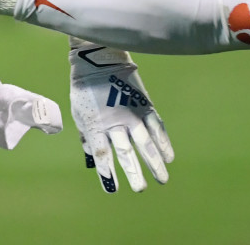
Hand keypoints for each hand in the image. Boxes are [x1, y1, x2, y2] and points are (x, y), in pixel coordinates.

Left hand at [68, 44, 172, 192]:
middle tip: (140, 189)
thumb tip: (92, 157)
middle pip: (125, 153)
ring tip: (162, 179)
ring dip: (154, 163)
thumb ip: (87, 136)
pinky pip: (156, 127)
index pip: (102, 154)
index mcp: (95, 125)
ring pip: (145, 143)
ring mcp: (131, 113)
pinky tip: (170, 157)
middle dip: (133, 173)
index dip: (108, 173)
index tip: (113, 189)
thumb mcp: (79, 113)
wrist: (98, 60)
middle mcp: (115, 122)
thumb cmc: (84, 88)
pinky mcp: (144, 105)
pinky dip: (164, 142)